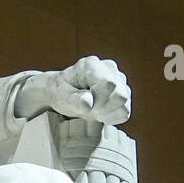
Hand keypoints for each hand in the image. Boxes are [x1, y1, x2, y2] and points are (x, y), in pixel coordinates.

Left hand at [14, 56, 130, 125]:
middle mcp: (109, 68)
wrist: (63, 92)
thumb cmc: (59, 92)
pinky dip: (112, 117)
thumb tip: (89, 103)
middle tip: (88, 110)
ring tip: (92, 110)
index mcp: (91, 65)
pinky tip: (99, 113)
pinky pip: (125, 111)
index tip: (84, 105)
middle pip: (121, 95)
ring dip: (107, 113)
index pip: (109, 84)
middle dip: (104, 109)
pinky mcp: (123, 91)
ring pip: (124, 104)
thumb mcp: (59, 96)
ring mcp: (118, 79)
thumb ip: (73, 100)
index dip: (99, 101)